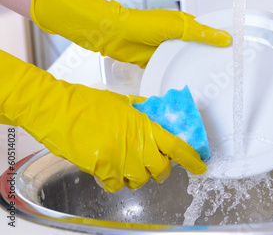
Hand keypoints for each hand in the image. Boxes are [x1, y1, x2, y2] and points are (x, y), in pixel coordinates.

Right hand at [0, 50, 205, 191]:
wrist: (57, 108)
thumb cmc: (87, 102)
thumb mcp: (122, 102)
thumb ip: (142, 113)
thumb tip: (156, 118)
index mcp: (144, 125)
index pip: (176, 146)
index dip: (191, 159)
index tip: (199, 166)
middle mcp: (136, 143)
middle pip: (161, 169)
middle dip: (160, 170)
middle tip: (152, 165)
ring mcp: (120, 157)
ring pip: (139, 180)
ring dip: (135, 176)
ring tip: (124, 164)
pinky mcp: (102, 168)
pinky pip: (116, 185)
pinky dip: (113, 181)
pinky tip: (107, 170)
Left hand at [30, 0, 231, 67]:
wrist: (114, 35)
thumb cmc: (142, 24)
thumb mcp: (176, 27)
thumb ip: (200, 33)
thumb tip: (225, 37)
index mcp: (185, 23)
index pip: (209, 30)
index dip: (222, 39)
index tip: (236, 50)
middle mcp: (178, 36)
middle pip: (199, 48)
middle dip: (210, 57)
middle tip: (228, 70)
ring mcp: (167, 50)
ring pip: (186, 60)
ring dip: (195, 67)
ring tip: (213, 80)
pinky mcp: (156, 62)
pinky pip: (172, 69)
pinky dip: (179, 74)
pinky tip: (190, 83)